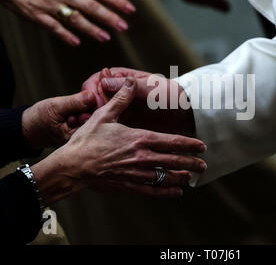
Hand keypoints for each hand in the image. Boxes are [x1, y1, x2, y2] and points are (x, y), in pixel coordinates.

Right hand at [31, 78, 206, 205]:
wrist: (73, 166)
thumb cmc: (86, 140)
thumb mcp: (104, 115)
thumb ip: (120, 99)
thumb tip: (128, 82)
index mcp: (139, 139)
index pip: (172, 142)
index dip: (189, 145)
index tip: (201, 146)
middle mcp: (142, 157)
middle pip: (173, 161)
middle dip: (191, 163)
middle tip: (203, 165)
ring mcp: (136, 173)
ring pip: (165, 176)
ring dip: (181, 177)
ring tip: (192, 177)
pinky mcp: (129, 186)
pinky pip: (152, 191)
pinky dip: (166, 192)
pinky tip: (176, 192)